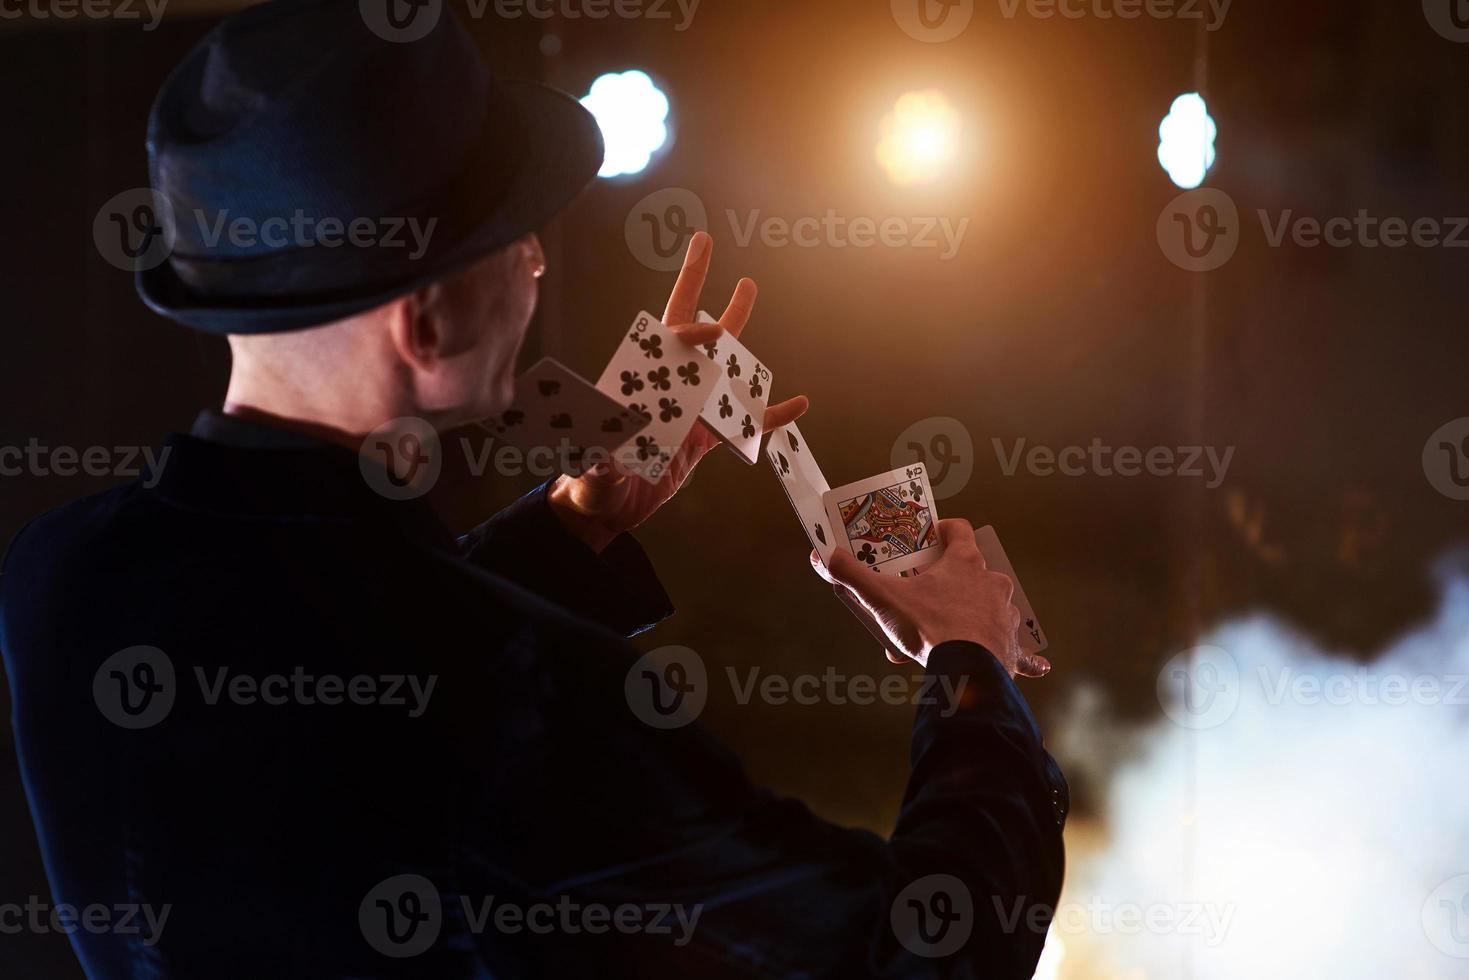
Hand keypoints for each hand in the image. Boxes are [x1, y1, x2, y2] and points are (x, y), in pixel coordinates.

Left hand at [550, 231, 808, 551]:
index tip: (711, 333)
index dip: (690, 333)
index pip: (666, 346)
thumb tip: (604, 451)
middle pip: (686, 333)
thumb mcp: (592, 476)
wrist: (608, 513)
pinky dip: (770, 415)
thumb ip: (601, 464)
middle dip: (697, 287)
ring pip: (718, 366)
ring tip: (747, 288)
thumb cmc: (592, 489)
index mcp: (638, 388)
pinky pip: (744, 423)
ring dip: (735, 331)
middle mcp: (664, 390)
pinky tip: (798, 403)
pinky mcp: (702, 439)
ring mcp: (686, 411)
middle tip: (702, 242)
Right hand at [814, 519, 1052, 678]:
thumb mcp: (883, 599)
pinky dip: (1025, 656)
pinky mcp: (1013, 646)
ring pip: (991, 607)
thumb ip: (851, 575)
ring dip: (973, 616)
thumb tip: (821, 555)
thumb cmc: (929, 628)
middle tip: (925, 598)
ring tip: (944, 637)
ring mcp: (1006, 614)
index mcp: (964, 563)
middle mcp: (992, 583)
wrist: (966, 671)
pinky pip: (1022, 649)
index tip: (932, 534)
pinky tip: (1036, 665)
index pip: (960, 531)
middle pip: (974, 571)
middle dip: (950, 584)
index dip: (945, 529)